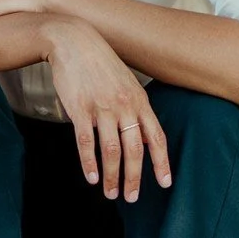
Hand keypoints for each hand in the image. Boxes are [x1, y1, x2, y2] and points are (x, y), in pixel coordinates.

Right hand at [40, 15, 171, 202]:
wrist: (73, 40)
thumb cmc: (99, 63)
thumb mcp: (126, 82)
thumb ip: (135, 108)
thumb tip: (143, 137)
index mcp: (140, 101)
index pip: (157, 138)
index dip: (161, 163)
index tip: (165, 184)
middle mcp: (125, 106)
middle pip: (134, 150)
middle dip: (134, 178)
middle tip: (131, 198)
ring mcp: (102, 107)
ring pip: (111, 150)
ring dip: (111, 176)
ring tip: (109, 193)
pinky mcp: (80, 108)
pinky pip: (86, 142)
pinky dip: (89, 162)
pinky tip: (91, 176)